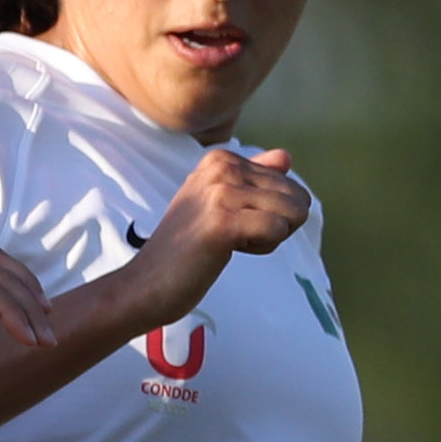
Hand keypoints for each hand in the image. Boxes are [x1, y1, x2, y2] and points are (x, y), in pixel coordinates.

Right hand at [111, 146, 309, 328]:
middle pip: (296, 196)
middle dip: (274, 225)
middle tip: (230, 237)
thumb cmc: (184, 250)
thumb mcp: (218, 201)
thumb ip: (254, 177)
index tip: (229, 222)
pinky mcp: (223, 222)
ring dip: (269, 238)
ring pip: (292, 212)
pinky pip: (277, 230)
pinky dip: (262, 248)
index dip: (268, 212)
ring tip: (228, 243)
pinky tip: (228, 251)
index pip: (287, 182)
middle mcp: (222, 168)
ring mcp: (221, 193)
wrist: (144, 284)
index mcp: (220, 159)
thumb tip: (286, 157)